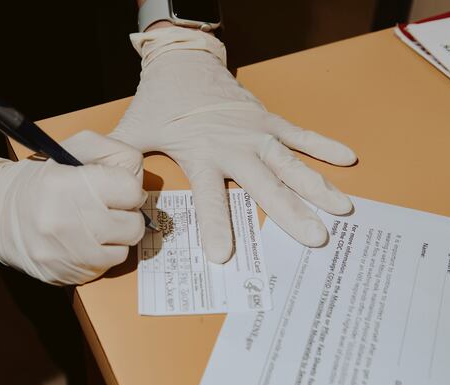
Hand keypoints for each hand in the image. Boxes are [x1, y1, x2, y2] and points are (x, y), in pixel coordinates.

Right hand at [0, 131, 146, 284]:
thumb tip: (139, 180)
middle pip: (133, 225)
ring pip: (123, 250)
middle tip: (108, 207)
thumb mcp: (74, 149)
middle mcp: (67, 223)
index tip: (116, 187)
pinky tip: (85, 240)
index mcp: (69, 185)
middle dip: (126, 213)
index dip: (128, 187)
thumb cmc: (40, 178)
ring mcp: (67, 255)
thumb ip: (114, 154)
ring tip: (96, 224)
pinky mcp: (66, 276)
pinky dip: (102, 253)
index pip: (131, 189)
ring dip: (116, 236)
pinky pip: (105, 267)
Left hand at [111, 27, 356, 263]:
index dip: (215, 227)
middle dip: (290, 213)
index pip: (209, 198)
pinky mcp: (267, 119)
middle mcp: (234, 147)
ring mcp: (255, 132)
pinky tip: (347, 159)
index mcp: (202, 155)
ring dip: (317, 186)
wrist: (183, 63)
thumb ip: (120, 160)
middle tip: (314, 238)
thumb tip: (101, 186)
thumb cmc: (161, 101)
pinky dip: (323, 146)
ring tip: (341, 209)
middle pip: (264, 185)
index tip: (224, 256)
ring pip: (290, 163)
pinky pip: (299, 134)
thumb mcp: (136, 130)